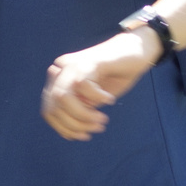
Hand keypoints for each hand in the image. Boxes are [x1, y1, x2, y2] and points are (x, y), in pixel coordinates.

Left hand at [41, 27, 160, 140]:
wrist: (137, 49)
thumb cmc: (117, 75)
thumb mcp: (94, 98)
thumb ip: (80, 109)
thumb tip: (69, 132)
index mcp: (59, 79)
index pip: (48, 111)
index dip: (63, 128)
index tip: (83, 136)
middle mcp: (61, 70)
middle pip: (53, 106)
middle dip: (74, 125)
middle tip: (97, 128)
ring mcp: (74, 63)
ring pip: (63, 97)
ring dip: (83, 115)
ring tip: (102, 119)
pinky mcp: (89, 60)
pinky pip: (83, 85)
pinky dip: (97, 97)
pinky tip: (110, 99)